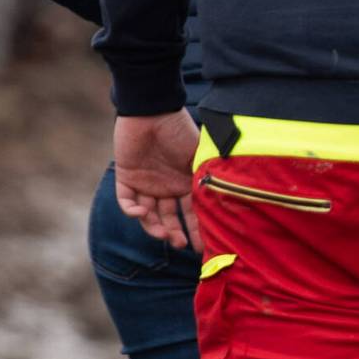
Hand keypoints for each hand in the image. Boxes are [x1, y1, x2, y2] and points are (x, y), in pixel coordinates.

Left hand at [115, 112, 202, 249]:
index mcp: (184, 182)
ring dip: (154, 227)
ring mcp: (145, 183)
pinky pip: (126, 201)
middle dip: (174, 233)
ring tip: (164, 235)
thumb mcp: (200, 157)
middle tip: (181, 244)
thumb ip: (210, 178)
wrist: (152, 111)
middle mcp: (165, 187)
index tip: (201, 247)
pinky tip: (142, 213)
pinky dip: (132, 211)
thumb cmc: (179, 130)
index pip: (190, 212)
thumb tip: (232, 201)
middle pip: (168, 218)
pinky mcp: (126, 177)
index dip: (196, 229)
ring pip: (148, 215)